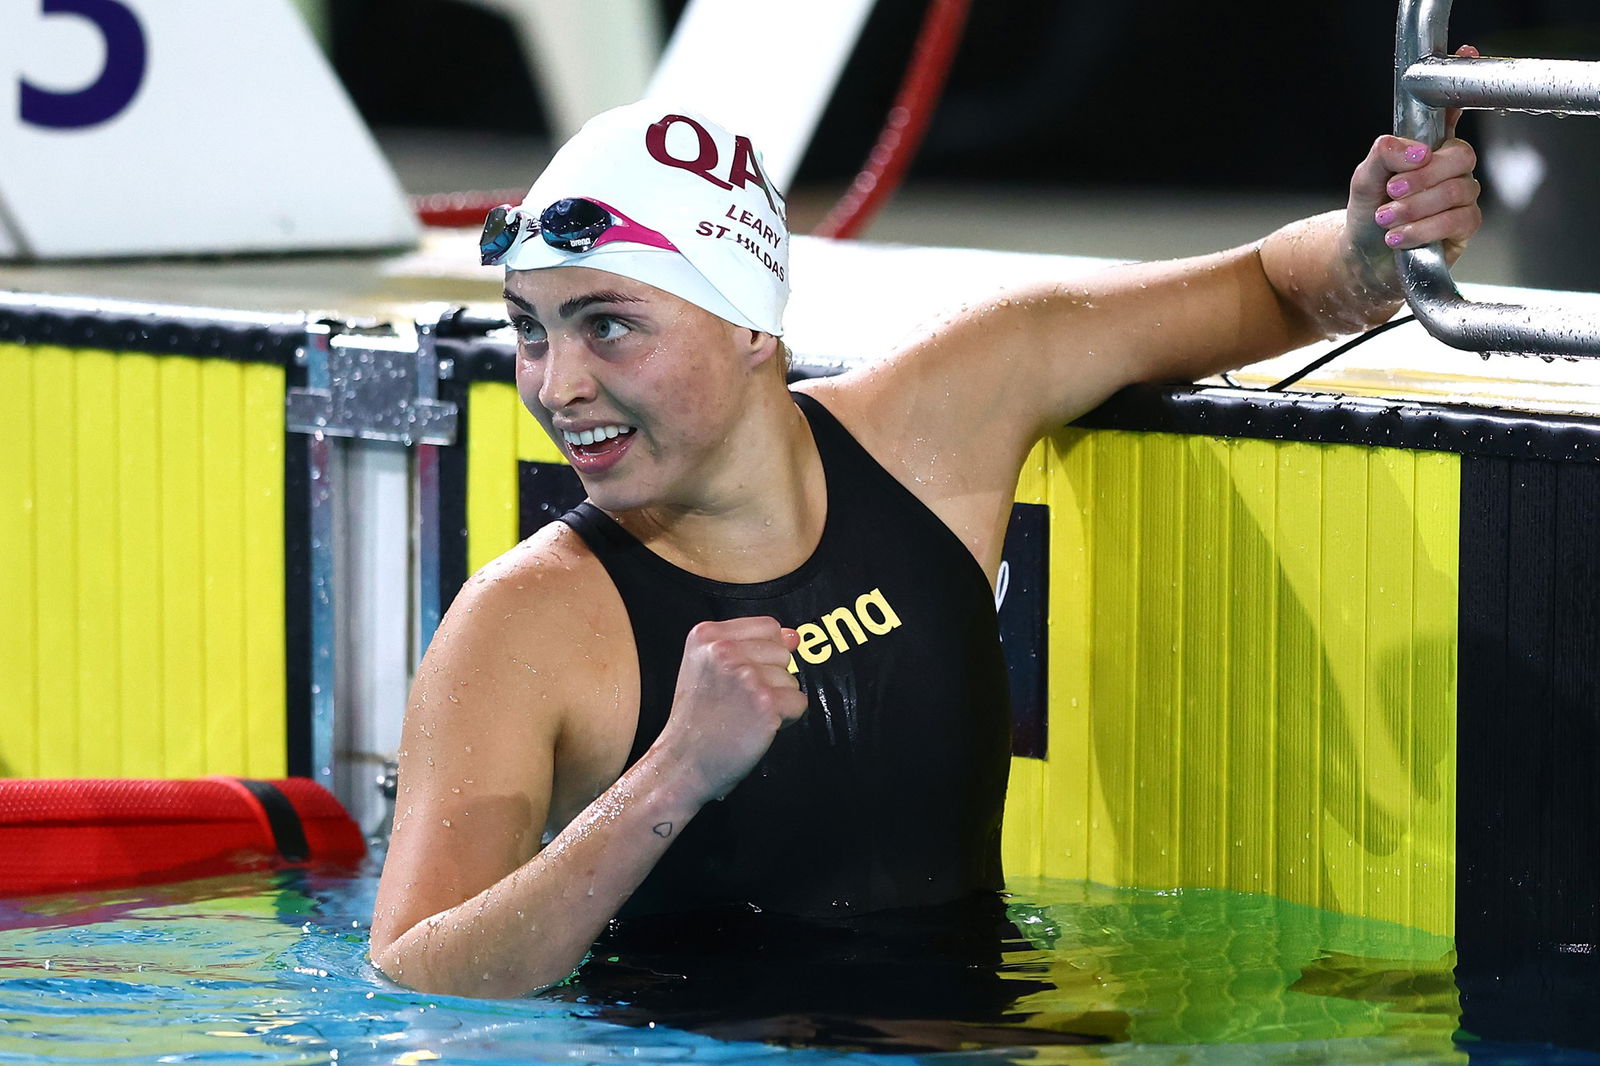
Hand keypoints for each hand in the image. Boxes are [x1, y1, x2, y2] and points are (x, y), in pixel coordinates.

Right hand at [657, 617, 806, 803]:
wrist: (682, 763)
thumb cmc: (697, 719)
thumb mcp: (708, 669)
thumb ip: (749, 645)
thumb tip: (793, 636)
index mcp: (706, 635)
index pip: (768, 626)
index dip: (765, 654)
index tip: (743, 676)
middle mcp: (724, 650)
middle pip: (782, 653)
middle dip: (771, 678)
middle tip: (740, 702)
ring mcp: (745, 676)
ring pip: (791, 678)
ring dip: (777, 700)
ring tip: (746, 715)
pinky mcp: (765, 703)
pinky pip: (799, 702)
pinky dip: (786, 718)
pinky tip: (758, 726)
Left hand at [1346, 44, 1482, 280]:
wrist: (1364, 259)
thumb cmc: (1367, 214)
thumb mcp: (1364, 180)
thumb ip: (1383, 155)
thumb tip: (1416, 150)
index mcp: (1426, 149)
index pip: (1448, 116)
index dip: (1459, 91)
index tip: (1466, 52)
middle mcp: (1450, 169)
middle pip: (1461, 155)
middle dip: (1425, 174)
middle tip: (1392, 191)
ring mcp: (1461, 196)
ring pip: (1459, 190)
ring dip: (1417, 206)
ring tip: (1385, 220)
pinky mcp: (1465, 226)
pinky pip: (1461, 219)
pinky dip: (1426, 228)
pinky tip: (1399, 237)